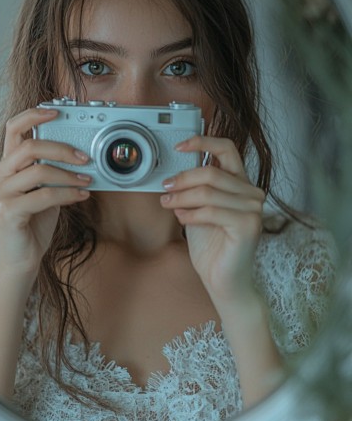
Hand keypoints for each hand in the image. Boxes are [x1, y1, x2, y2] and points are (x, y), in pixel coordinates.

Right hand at [0, 107, 90, 277]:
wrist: (21, 260)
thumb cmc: (32, 224)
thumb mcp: (42, 190)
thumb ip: (49, 170)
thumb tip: (78, 152)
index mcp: (2, 167)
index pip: (12, 129)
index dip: (33, 116)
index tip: (56, 112)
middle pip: (28, 146)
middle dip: (61, 148)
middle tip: (84, 157)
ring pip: (37, 170)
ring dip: (68, 173)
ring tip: (87, 179)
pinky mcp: (7, 212)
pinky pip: (43, 195)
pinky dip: (67, 193)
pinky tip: (81, 195)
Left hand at [160, 135, 264, 305]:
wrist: (221, 279)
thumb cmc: (211, 246)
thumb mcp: (197, 209)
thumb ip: (194, 189)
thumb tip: (173, 173)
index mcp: (240, 183)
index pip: (227, 149)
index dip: (203, 141)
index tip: (179, 146)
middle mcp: (251, 192)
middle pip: (211, 172)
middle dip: (182, 179)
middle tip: (165, 188)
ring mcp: (253, 208)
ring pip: (208, 192)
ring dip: (182, 198)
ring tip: (169, 204)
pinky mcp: (248, 225)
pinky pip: (211, 211)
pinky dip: (191, 214)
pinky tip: (182, 219)